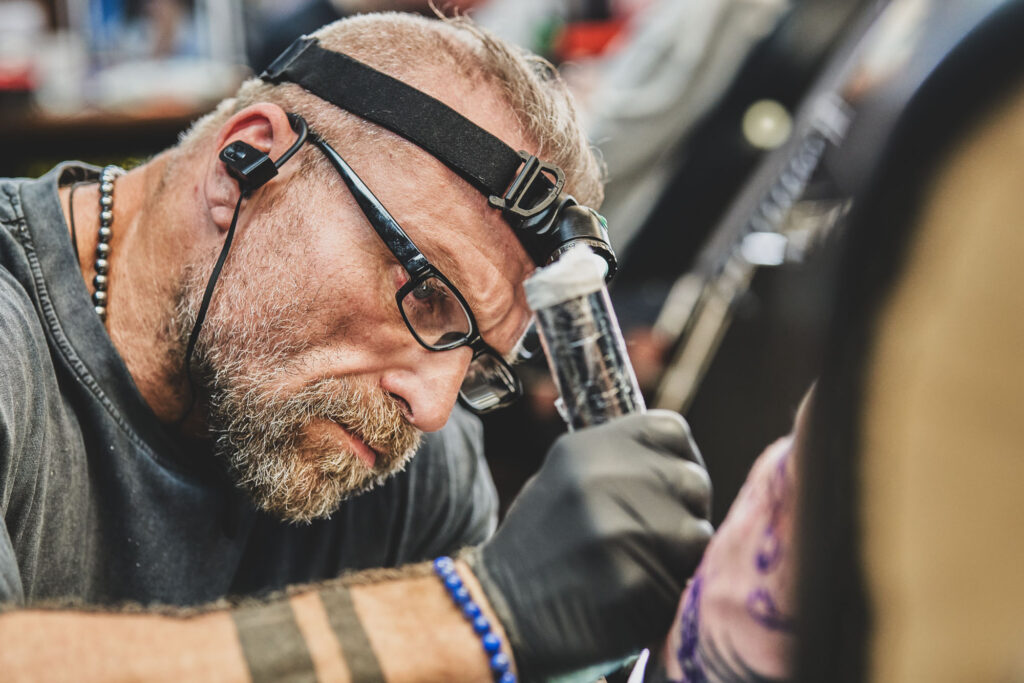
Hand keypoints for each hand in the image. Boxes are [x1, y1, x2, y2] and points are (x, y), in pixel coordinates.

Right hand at [465, 411, 712, 679]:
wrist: (503, 615)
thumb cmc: (543, 547)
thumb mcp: (568, 480)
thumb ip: (620, 463)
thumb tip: (683, 463)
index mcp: (585, 449)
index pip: (672, 430)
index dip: (677, 460)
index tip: (666, 489)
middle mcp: (603, 480)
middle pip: (693, 481)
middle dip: (684, 511)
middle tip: (655, 539)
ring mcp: (621, 531)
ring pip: (698, 534)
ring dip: (682, 556)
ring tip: (642, 569)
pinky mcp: (637, 584)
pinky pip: (687, 581)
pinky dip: (671, 592)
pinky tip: (637, 596)